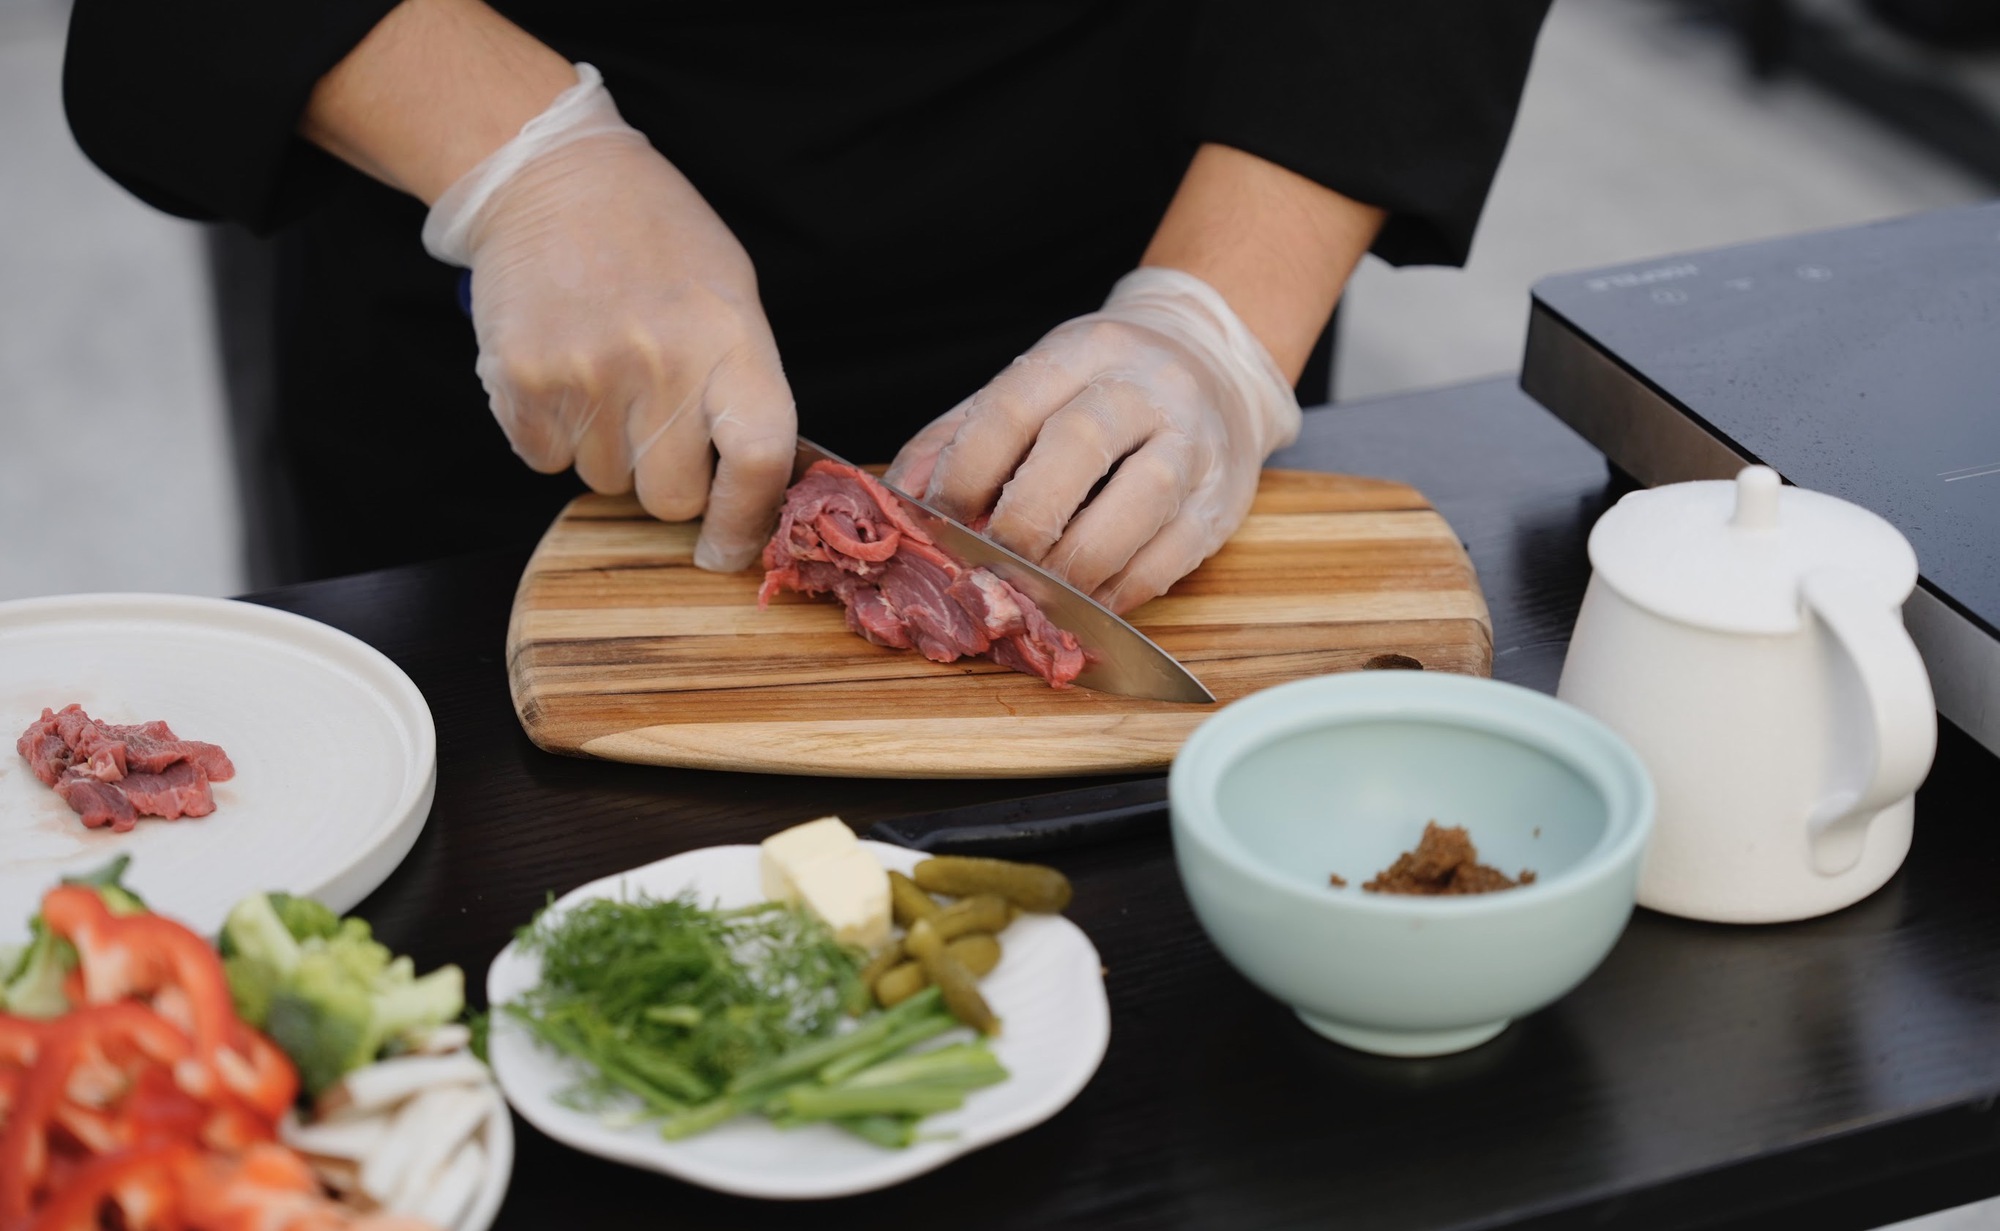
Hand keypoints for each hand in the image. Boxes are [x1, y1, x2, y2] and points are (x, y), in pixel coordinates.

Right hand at [423, 65, 794, 570]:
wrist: (548, 176)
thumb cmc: (655, 237)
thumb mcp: (730, 294)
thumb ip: (745, 387)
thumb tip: (758, 487)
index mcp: (730, 340)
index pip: (759, 459)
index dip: (747, 520)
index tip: (728, 547)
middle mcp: (661, 364)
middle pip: (670, 497)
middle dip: (666, 480)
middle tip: (656, 423)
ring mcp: (586, 376)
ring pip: (604, 483)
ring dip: (607, 450)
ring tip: (605, 373)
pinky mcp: (521, 383)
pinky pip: (545, 461)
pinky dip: (554, 434)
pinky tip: (563, 372)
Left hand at [887, 269, 1300, 612]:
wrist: (1214, 367)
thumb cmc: (1101, 389)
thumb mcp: (1031, 385)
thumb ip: (960, 437)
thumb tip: (900, 502)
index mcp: (1081, 351)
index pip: (1013, 409)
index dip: (966, 474)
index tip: (938, 523)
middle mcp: (1146, 387)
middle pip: (1077, 450)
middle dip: (1021, 523)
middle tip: (988, 569)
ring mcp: (1196, 442)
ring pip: (1139, 503)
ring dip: (1076, 565)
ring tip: (1036, 594)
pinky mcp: (1224, 501)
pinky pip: (1171, 555)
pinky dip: (1120, 591)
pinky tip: (1085, 605)